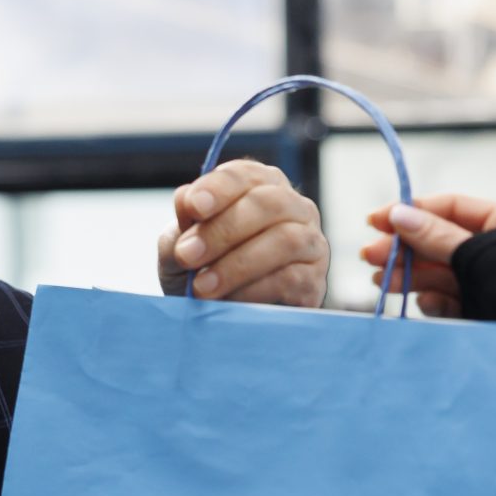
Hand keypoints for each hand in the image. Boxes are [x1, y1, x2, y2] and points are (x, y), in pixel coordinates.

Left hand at [158, 159, 328, 305]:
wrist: (224, 320)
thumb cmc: (204, 272)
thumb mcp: (181, 249)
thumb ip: (181, 226)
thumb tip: (185, 198)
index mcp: (260, 187)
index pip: (244, 175)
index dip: (219, 188)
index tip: (193, 207)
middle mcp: (293, 208)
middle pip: (268, 204)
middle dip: (223, 230)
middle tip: (187, 255)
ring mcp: (310, 243)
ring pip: (284, 240)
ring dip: (238, 264)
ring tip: (202, 287)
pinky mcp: (314, 281)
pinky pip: (291, 279)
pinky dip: (255, 290)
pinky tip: (230, 301)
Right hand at [358, 193, 495, 319]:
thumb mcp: (481, 256)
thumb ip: (437, 237)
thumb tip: (398, 214)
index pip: (451, 208)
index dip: (412, 212)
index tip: (374, 221)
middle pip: (441, 241)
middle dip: (405, 248)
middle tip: (369, 257)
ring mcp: (491, 284)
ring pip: (442, 274)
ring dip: (411, 276)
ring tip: (381, 281)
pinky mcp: (485, 314)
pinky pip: (451, 302)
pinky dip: (433, 302)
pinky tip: (420, 303)